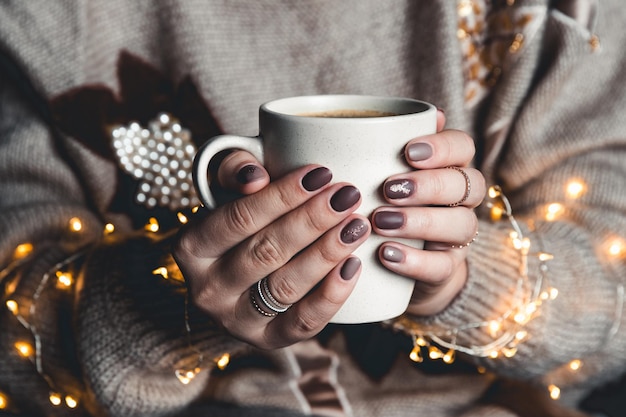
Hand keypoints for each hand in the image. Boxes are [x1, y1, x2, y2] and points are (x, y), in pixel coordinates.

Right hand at [174, 161, 370, 348]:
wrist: (238, 269)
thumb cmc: (239, 218)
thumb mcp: (226, 184)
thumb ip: (234, 167)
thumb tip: (255, 178)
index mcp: (192, 247)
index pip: (239, 219)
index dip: (282, 196)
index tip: (321, 174)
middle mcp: (208, 289)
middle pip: (266, 252)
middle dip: (312, 221)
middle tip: (347, 196)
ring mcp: (236, 320)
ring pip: (286, 287)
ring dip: (326, 254)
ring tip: (356, 225)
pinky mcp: (267, 340)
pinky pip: (302, 322)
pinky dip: (331, 295)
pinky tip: (353, 264)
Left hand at [372, 111, 485, 315]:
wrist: (390, 264)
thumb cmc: (380, 203)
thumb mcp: (374, 173)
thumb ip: (381, 146)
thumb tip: (393, 116)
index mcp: (448, 167)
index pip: (462, 147)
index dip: (442, 147)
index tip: (408, 152)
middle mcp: (461, 200)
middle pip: (468, 184)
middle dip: (429, 185)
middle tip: (388, 189)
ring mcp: (457, 237)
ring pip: (462, 224)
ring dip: (421, 221)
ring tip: (381, 222)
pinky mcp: (446, 270)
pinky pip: (443, 266)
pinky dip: (415, 261)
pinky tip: (385, 254)